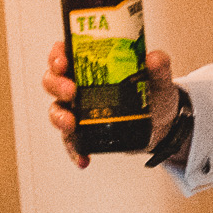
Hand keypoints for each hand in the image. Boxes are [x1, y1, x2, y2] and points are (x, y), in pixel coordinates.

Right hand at [43, 40, 176, 167]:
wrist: (160, 122)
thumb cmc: (152, 92)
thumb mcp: (158, 78)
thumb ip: (158, 67)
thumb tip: (153, 59)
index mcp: (90, 64)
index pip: (64, 53)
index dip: (57, 56)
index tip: (63, 62)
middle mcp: (78, 85)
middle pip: (52, 80)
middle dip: (56, 85)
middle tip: (71, 91)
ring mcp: (78, 110)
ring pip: (56, 110)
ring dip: (58, 117)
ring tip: (71, 124)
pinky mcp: (83, 133)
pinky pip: (71, 142)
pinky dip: (74, 151)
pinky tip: (83, 159)